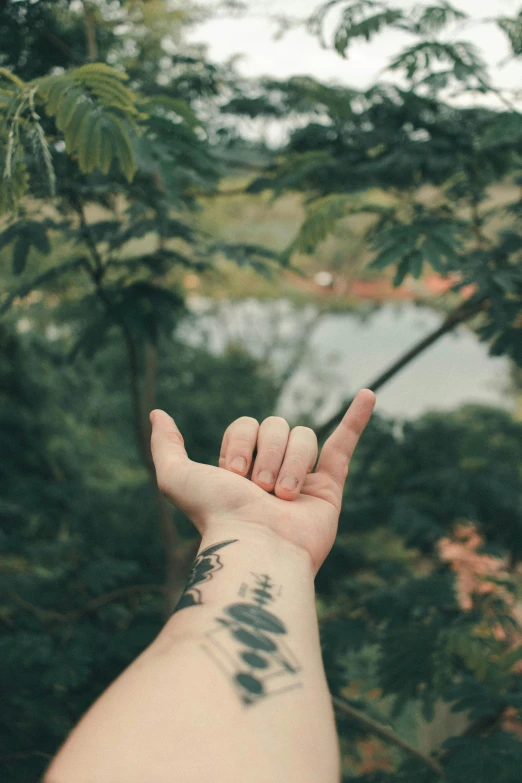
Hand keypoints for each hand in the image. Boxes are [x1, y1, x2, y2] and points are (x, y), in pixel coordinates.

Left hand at [150, 389, 375, 573]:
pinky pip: (345, 444)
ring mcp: (302, 479)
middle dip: (267, 454)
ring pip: (304, 436)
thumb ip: (166, 446)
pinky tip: (368, 393)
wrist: (257, 546)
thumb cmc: (216, 515)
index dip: (240, 443)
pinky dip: (357, 418)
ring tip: (283, 497)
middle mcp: (270, 471)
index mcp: (240, 468)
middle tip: (260, 490)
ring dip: (292, 463)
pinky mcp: (330, 488)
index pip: (246, 425)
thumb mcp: (176, 477)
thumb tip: (157, 412)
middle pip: (276, 426)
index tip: (232, 475)